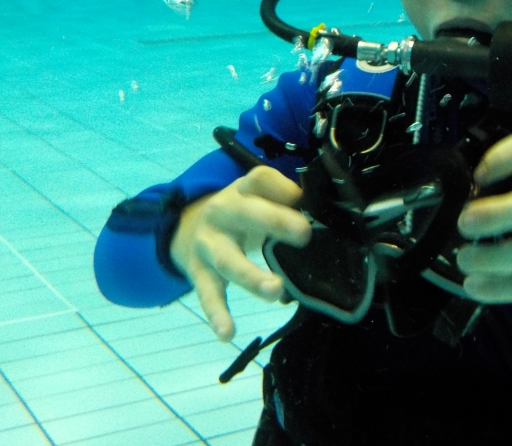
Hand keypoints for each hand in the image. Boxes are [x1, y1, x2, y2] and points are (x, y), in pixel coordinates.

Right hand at [170, 165, 311, 340]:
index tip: (306, 200)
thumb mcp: (259, 198)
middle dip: (275, 222)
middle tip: (304, 234)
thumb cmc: (242, 213)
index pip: (261, 179)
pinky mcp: (199, 272)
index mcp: (243, 190)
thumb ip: (287, 202)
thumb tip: (324, 214)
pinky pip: (208, 294)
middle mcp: (223, 212)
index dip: (284, 188)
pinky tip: (228, 333)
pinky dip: (217, 315)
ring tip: (275, 290)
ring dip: (251, 276)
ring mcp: (208, 243)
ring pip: (228, 259)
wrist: (187, 227)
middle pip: (247, 213)